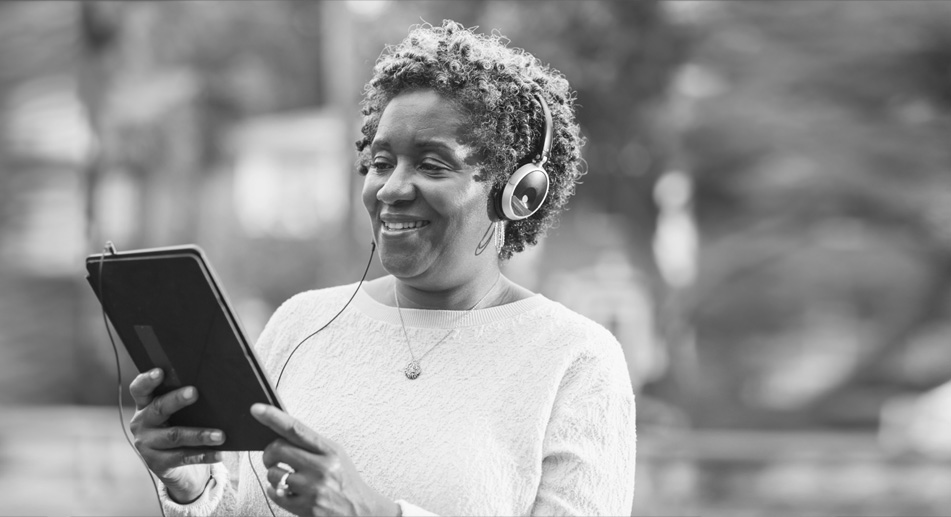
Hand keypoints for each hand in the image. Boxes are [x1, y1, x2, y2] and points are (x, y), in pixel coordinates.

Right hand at [128, 368, 226, 502]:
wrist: (179, 468)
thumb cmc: (181, 427)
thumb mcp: (179, 414)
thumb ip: (186, 401)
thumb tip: (214, 385)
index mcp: (145, 405)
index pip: (139, 390)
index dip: (147, 380)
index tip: (159, 371)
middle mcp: (142, 424)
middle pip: (158, 408)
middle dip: (177, 399)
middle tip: (194, 392)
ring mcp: (147, 445)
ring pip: (174, 436)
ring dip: (199, 434)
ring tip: (220, 435)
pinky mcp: (158, 464)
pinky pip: (183, 457)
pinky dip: (204, 455)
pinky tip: (219, 453)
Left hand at [251, 403, 399, 516]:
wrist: (359, 510)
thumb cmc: (345, 481)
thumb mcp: (336, 455)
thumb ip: (312, 444)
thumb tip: (282, 432)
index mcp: (329, 451)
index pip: (296, 429)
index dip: (274, 417)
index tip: (257, 409)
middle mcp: (321, 468)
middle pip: (278, 449)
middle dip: (269, 453)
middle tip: (272, 457)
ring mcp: (313, 489)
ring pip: (273, 474)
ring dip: (274, 475)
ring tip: (286, 477)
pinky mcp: (305, 507)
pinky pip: (275, 494)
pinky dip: (275, 491)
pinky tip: (286, 490)